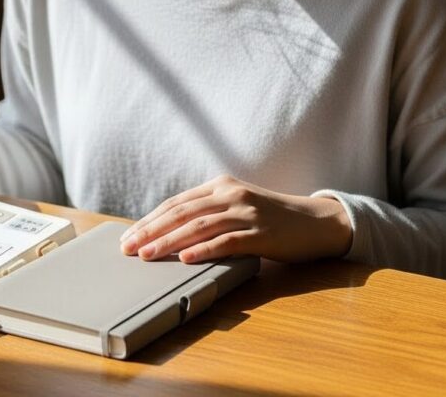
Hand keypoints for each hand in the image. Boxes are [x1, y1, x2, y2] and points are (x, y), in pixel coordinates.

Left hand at [119, 175, 351, 263]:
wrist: (317, 222)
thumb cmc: (271, 218)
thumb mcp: (236, 206)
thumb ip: (208, 212)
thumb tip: (168, 231)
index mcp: (220, 186)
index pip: (176, 203)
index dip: (150, 220)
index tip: (128, 236)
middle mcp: (231, 195)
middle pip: (182, 213)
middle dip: (151, 231)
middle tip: (128, 248)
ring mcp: (247, 213)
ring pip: (199, 226)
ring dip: (170, 242)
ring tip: (148, 255)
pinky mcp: (262, 233)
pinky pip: (228, 241)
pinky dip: (205, 250)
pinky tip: (186, 258)